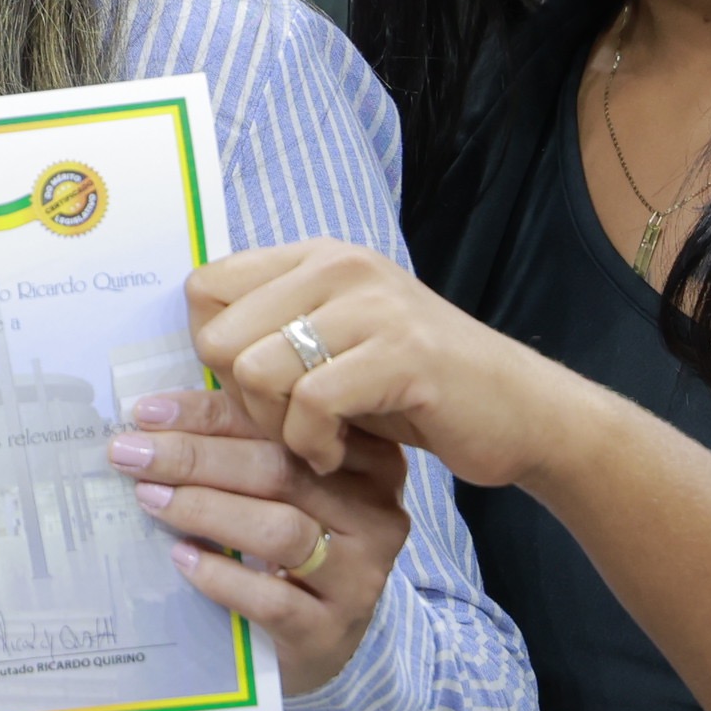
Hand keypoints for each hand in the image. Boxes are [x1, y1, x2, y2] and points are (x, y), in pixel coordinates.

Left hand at [110, 400, 409, 695]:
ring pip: (280, 529)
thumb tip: (154, 414)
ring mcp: (361, 574)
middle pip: (279, 470)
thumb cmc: (286, 546)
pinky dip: (222, 576)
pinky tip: (183, 558)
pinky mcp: (334, 629)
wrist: (316, 641)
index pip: (280, 422)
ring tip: (150, 499)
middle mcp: (374, 511)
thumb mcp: (274, 488)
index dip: (208, 411)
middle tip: (131, 453)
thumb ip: (236, 444)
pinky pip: (274, 599)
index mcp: (364, 457)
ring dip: (205, 509)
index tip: (146, 412)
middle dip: (195, 457)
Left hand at [183, 238, 609, 490]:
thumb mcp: (334, 343)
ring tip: (313, 441)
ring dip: (274, 426)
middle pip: (217, 333)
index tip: (250, 389)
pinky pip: (309, 403)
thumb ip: (271, 331)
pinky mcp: (401, 354)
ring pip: (253, 368)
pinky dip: (313, 444)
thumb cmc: (412, 386)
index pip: (203, 287)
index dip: (211, 350)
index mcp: (315, 257)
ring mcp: (373, 306)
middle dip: (238, 399)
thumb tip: (192, 348)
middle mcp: (340, 267)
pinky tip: (338, 454)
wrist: (518, 411)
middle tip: (283, 426)